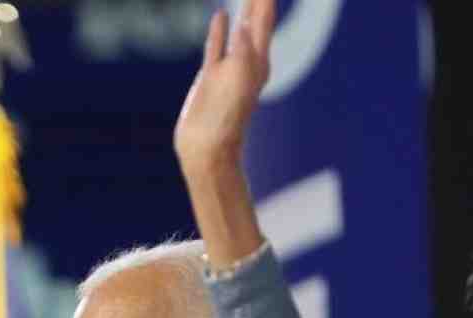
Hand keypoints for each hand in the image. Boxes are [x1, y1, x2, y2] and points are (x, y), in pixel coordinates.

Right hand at [173, 0, 274, 175]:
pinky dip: (219, 29)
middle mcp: (249, 61)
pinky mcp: (211, 76)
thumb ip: (244, 48)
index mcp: (259, 61)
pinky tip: (220, 15)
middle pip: (257, 20)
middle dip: (259, 1)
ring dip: (244, 10)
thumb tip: (245, 25)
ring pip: (240, 29)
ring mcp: (229, 68)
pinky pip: (217, 44)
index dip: (265, 1)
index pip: (265, 19)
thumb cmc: (226, 117)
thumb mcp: (240, 77)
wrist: (207, 148)